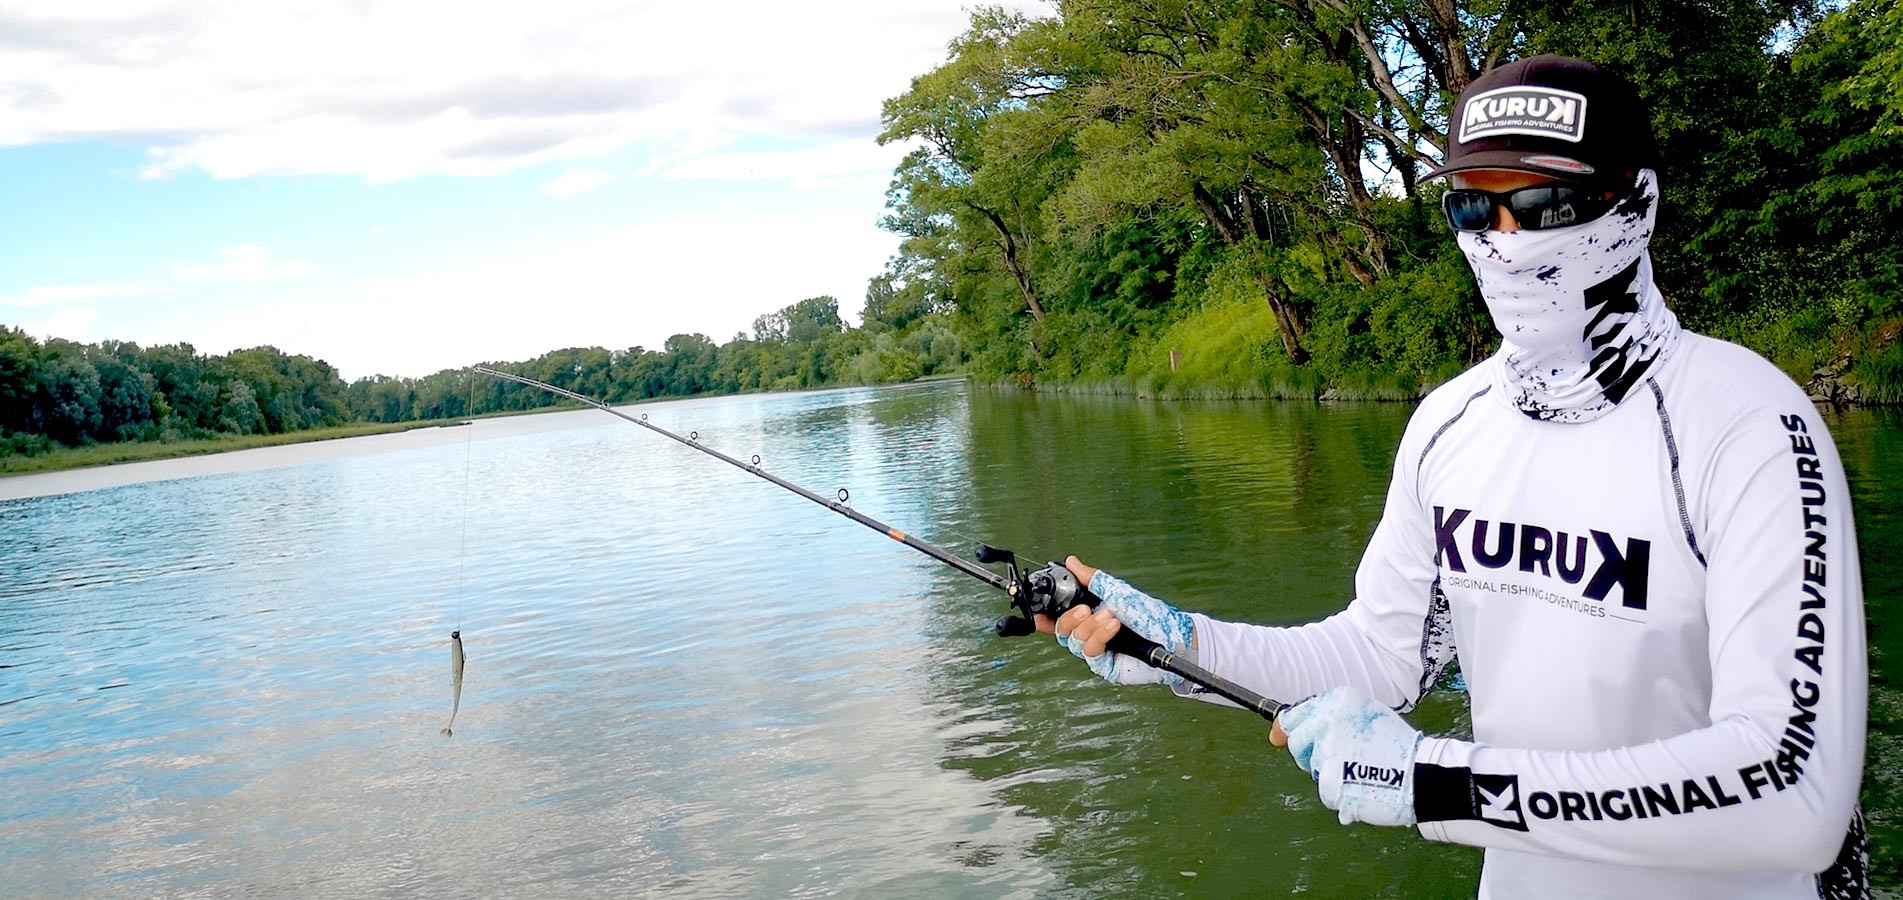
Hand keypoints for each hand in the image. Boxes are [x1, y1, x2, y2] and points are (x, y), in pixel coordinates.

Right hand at [1051, 556, 1192, 685]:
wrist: (1172, 635)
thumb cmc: (1149, 613)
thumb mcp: (1117, 590)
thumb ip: (1092, 579)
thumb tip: (1072, 562)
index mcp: (1089, 615)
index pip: (1059, 619)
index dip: (1044, 618)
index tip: (1037, 613)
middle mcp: (1090, 634)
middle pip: (1061, 631)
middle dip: (1070, 618)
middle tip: (1086, 608)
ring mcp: (1097, 651)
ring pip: (1074, 641)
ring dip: (1091, 626)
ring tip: (1112, 617)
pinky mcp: (1104, 666)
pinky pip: (1090, 653)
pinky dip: (1099, 637)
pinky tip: (1113, 627)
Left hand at [1274, 686, 1422, 826]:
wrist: (1422, 775)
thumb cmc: (1393, 745)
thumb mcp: (1363, 715)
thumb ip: (1323, 718)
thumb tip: (1275, 734)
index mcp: (1338, 700)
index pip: (1295, 715)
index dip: (1288, 729)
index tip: (1282, 736)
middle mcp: (1329, 722)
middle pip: (1296, 742)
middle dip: (1309, 753)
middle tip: (1337, 758)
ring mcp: (1328, 751)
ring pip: (1312, 767)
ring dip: (1330, 772)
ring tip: (1360, 769)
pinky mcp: (1330, 780)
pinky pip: (1324, 790)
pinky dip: (1339, 792)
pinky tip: (1361, 785)